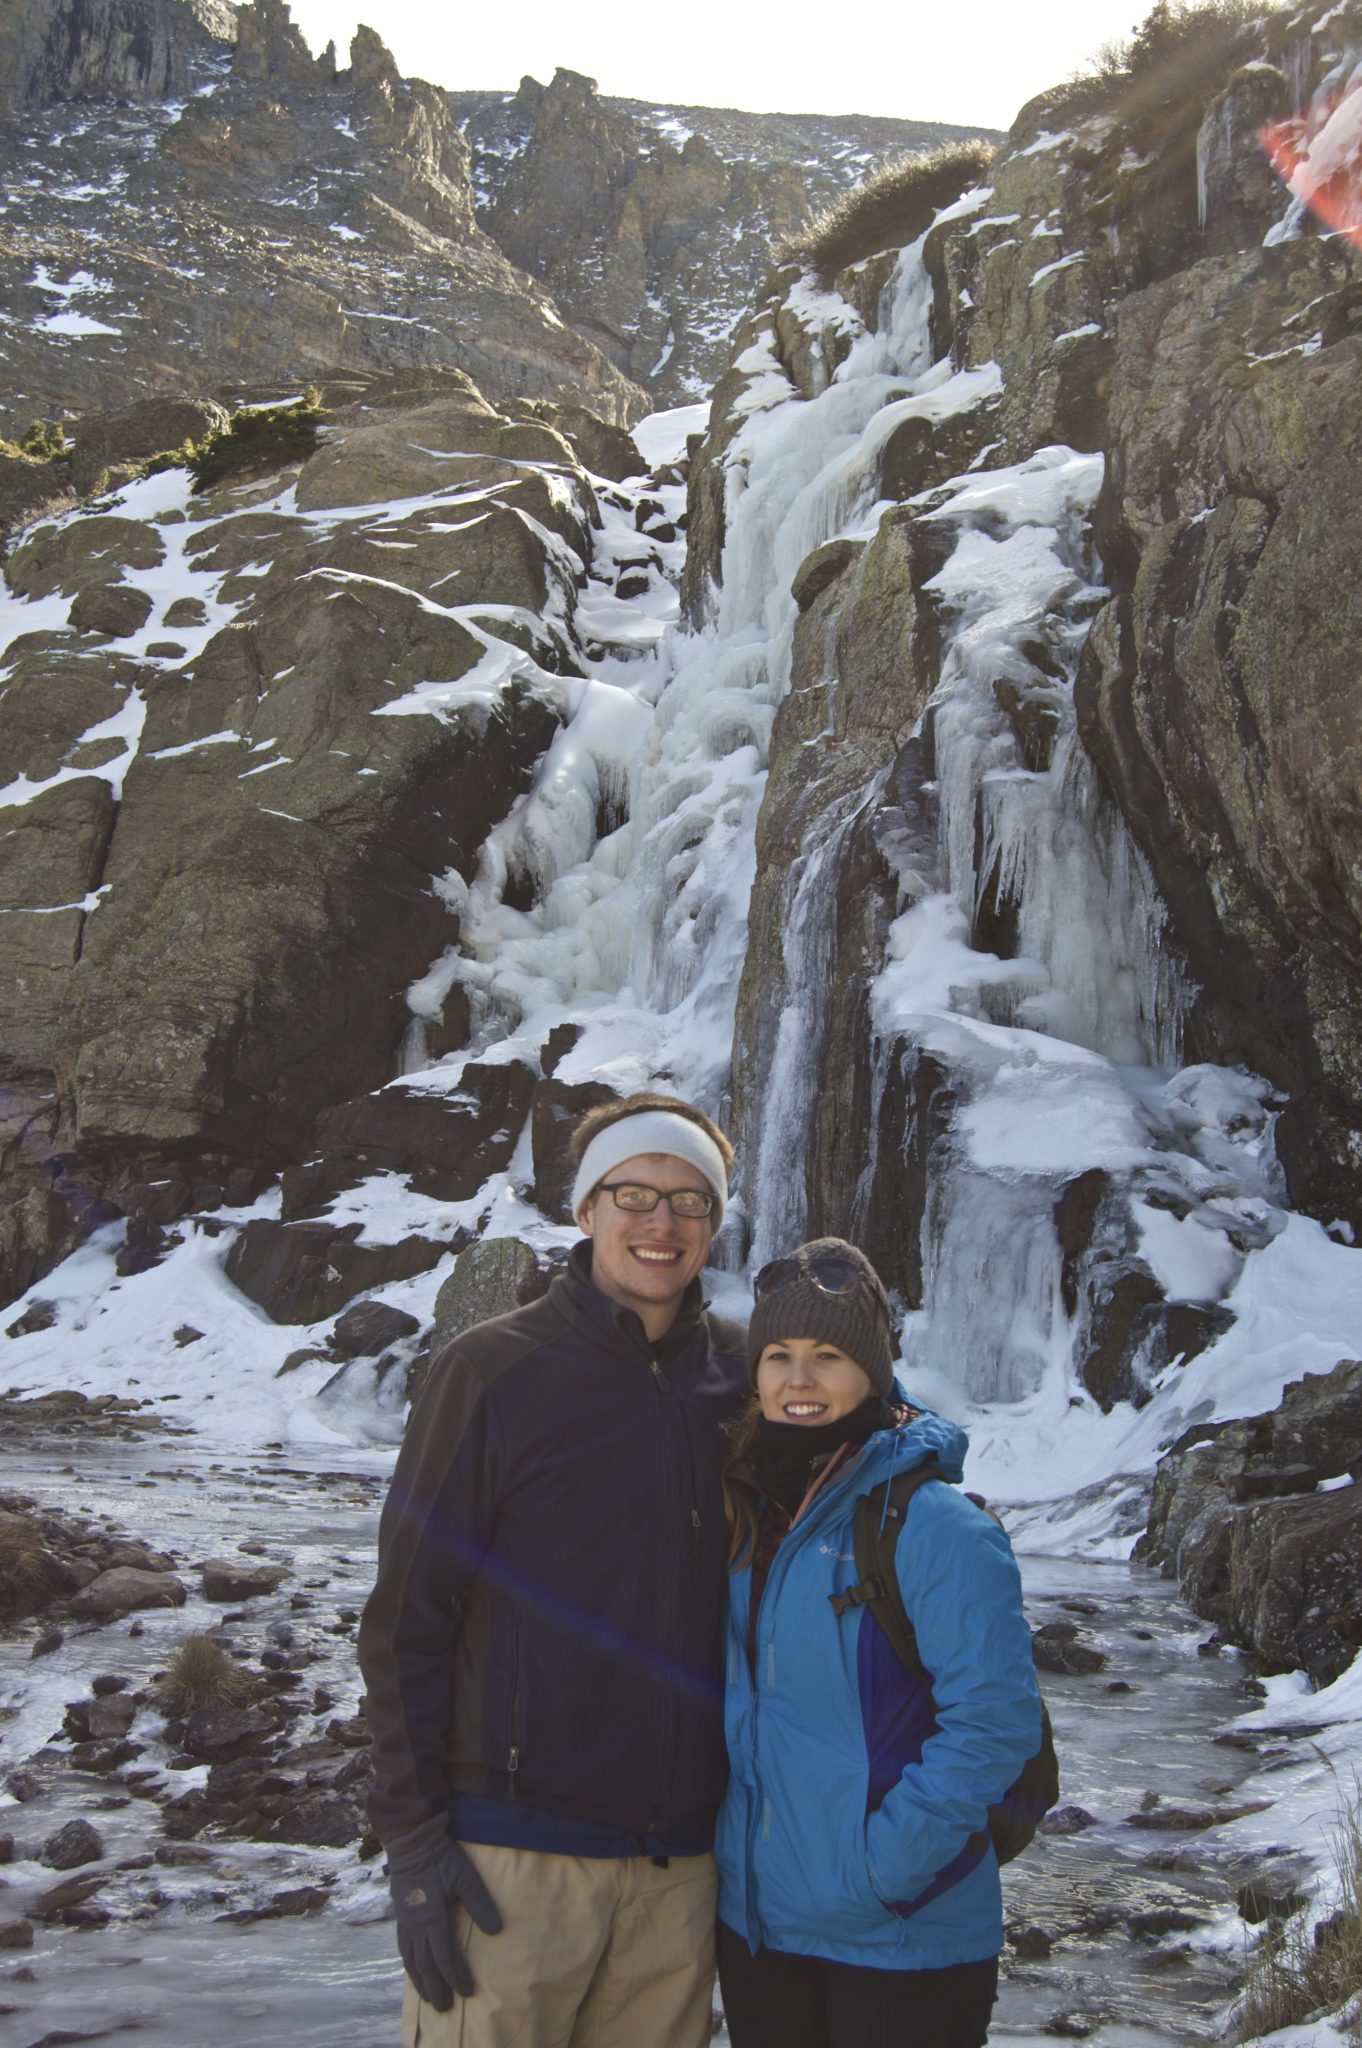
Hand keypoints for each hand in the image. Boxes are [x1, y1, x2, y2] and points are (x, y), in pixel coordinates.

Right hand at [386, 1818, 502, 2009]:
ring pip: (412, 1961)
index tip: (467, 1992)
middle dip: (437, 1988)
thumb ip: (480, 1904)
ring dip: (421, 1982)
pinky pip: (403, 1949)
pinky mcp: (401, 1916)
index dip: (456, 1977)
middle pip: (426, 1967)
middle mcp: (417, 1927)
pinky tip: (412, 1969)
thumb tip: (496, 1932)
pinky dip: (409, 1965)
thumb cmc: (441, 1858)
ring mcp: (406, 1922)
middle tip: (445, 2008)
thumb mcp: (466, 1878)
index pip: (445, 1958)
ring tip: (428, 1998)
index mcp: (433, 1920)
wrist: (410, 1842)